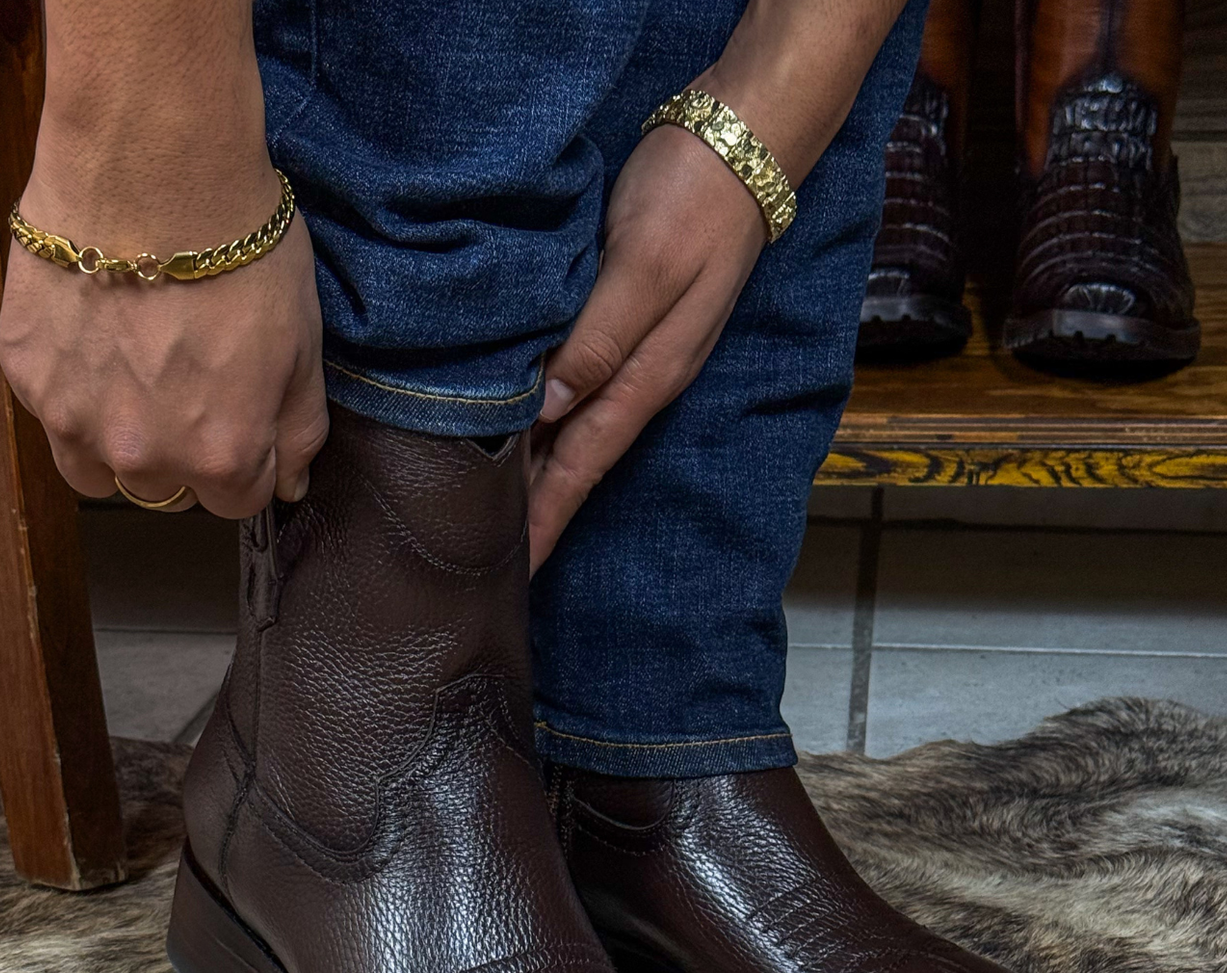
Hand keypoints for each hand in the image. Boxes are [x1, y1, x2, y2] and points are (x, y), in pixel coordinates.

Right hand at [0, 164, 327, 518]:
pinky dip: (74, 393)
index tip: (238, 421)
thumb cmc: (243, 256)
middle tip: (186, 387)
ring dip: (119, 443)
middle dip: (182, 455)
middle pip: (167, 490)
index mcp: (221, 458)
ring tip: (135, 378)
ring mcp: (76, 419)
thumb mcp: (304, 352)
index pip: (236, 503)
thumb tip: (289, 486)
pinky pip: (52, 414)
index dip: (244, 462)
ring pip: (99, 470)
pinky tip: (95, 337)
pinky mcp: (26, 374)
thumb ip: (298, 432)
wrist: (153, 172)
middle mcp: (145, 455)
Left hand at [527, 121, 765, 570]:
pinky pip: (575, 391)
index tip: (514, 573)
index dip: (545, 522)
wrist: (741, 145)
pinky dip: (543, 418)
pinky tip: (518, 423)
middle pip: (575, 462)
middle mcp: (639, 378)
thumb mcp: (643, 267)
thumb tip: (549, 407)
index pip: (580, 468)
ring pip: (572, 430)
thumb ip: (597, 340)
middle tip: (485, 557)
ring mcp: (635, 354)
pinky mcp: (624, 323)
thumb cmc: (692, 200)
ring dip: (535, 470)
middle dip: (535, 514)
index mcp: (644, 377)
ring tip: (492, 509)